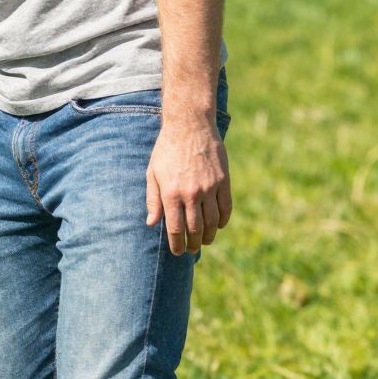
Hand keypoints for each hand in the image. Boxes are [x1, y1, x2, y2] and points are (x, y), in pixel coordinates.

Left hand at [146, 119, 231, 254]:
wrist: (190, 125)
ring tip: (204, 241)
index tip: (178, 252)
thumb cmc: (166, 149)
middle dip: (193, 244)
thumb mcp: (152, 173)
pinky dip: (223, 221)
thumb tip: (151, 223)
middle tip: (191, 250)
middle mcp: (191, 193)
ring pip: (212, 222)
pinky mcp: (223, 181)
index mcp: (171, 193)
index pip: (175, 229)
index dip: (177, 244)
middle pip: (195, 229)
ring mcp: (209, 188)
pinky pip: (226, 208)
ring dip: (208, 236)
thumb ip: (152, 200)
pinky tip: (218, 226)